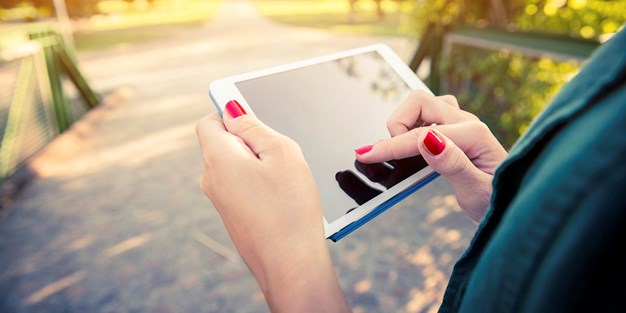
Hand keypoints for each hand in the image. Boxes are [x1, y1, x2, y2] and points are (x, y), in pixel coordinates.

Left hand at [196, 100, 348, 311]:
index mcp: (217, 159)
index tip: (256, 118)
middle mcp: (211, 180)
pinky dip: (260, 186)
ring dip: (259, 165)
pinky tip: (282, 200)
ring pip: (236, 167)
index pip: (209, 121)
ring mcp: (220, 202)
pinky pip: (243, 188)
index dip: (231, 114)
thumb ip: (253, 126)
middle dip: (251, 142)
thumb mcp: (281, 152)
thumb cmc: (290, 208)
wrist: (290, 265)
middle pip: (224, 144)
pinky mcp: (233, 217)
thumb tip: (232, 109)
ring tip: (285, 182)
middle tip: (280, 155)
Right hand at [355, 91, 507, 221]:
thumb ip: (453, 165)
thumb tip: (425, 138)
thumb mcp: (477, 193)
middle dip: (397, 124)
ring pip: (421, 104)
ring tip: (402, 151)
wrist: (516, 206)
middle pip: (419, 101)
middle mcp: (467, 122)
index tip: (364, 154)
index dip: (390, 145)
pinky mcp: (455, 130)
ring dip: (405, 122)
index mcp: (473, 135)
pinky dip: (412, 126)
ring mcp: (461, 123)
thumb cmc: (498, 203)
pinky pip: (427, 114)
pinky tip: (413, 146)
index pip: (420, 134)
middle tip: (393, 155)